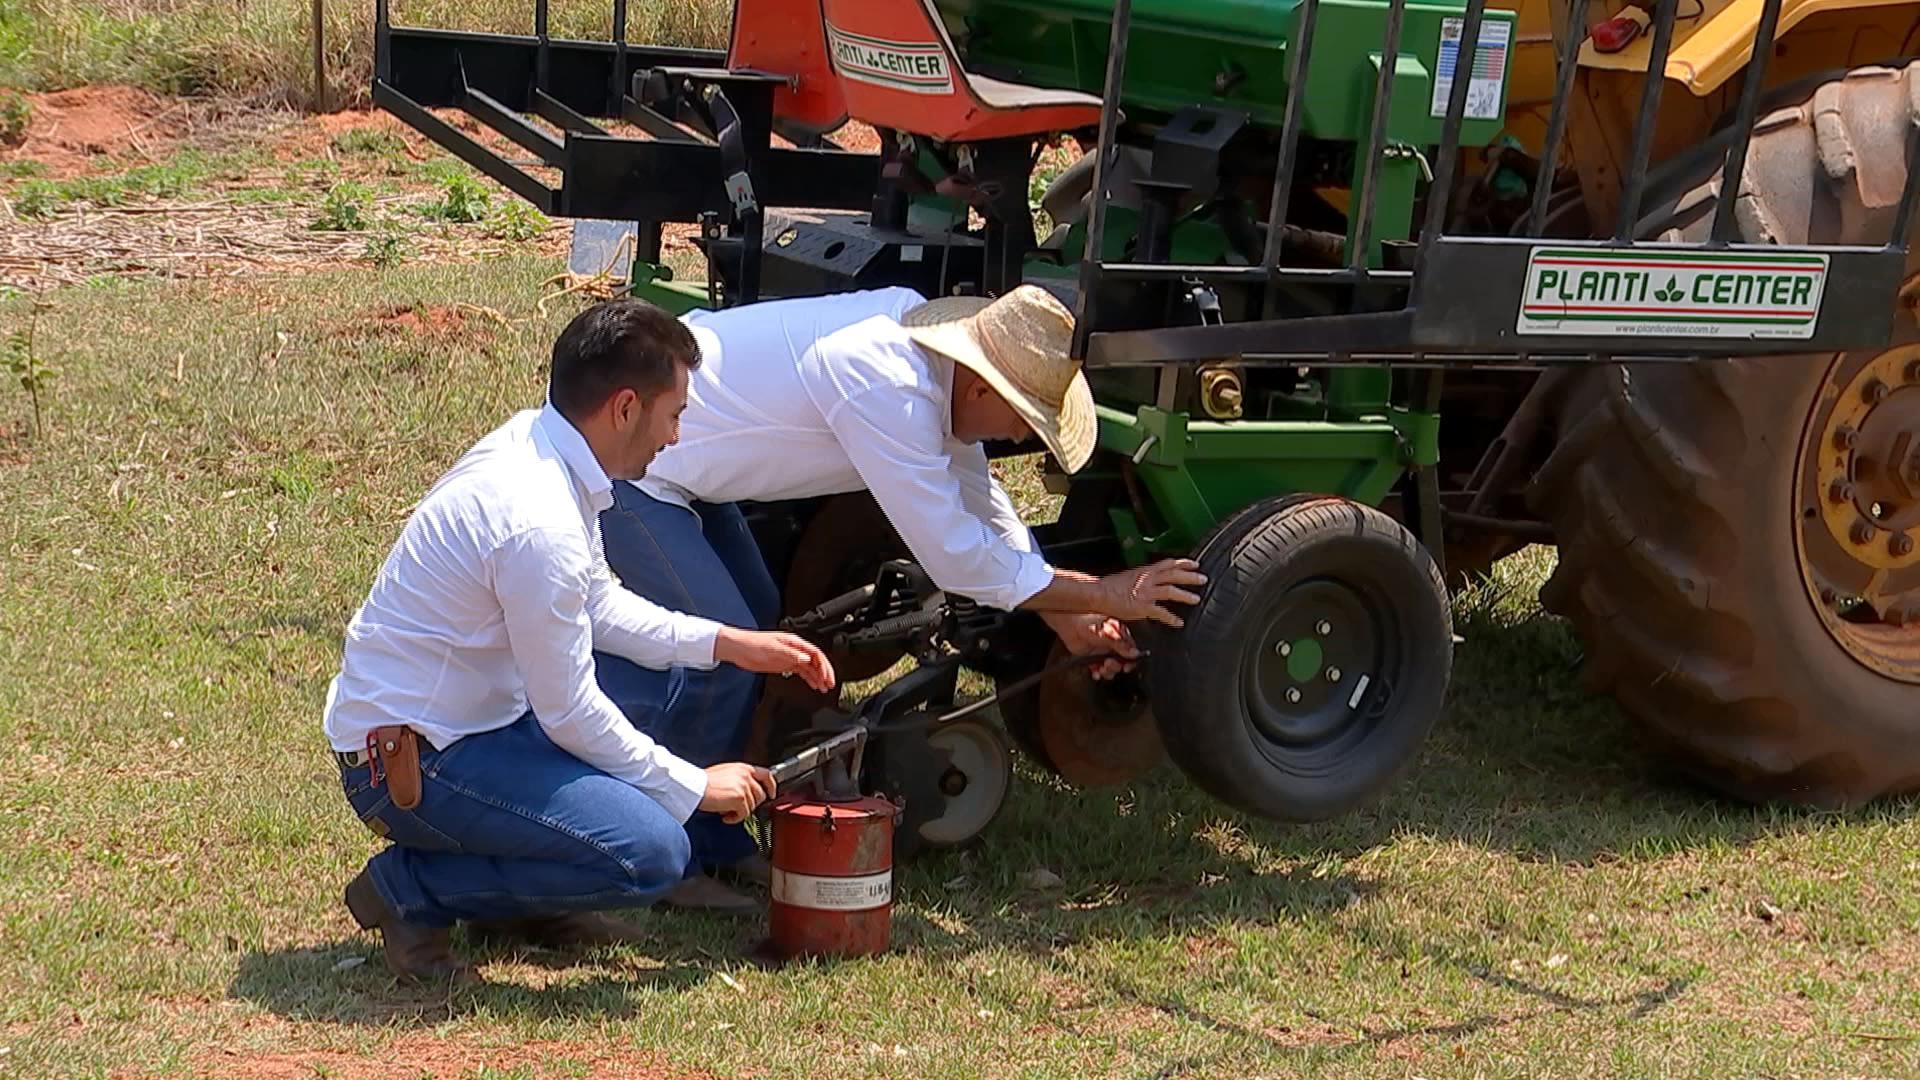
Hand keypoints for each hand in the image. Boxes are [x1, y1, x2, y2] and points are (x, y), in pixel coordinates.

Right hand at [699, 762, 775, 823]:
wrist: (694, 786)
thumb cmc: (704, 782)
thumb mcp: (726, 773)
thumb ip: (740, 779)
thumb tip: (747, 791)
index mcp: (744, 768)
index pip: (767, 774)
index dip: (771, 786)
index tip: (771, 794)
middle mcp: (746, 775)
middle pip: (760, 795)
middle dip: (750, 804)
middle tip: (736, 808)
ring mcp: (744, 786)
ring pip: (751, 807)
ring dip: (739, 812)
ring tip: (725, 810)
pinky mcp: (740, 798)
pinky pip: (744, 814)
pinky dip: (734, 818)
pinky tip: (724, 816)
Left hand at [714, 628, 836, 691]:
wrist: (738, 649)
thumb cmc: (752, 644)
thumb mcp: (773, 650)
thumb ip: (791, 655)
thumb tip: (806, 660)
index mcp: (794, 643)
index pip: (816, 654)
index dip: (824, 666)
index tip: (828, 677)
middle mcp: (794, 650)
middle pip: (815, 661)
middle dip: (825, 673)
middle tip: (830, 685)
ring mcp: (789, 658)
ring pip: (810, 668)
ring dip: (818, 677)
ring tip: (824, 688)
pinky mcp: (783, 665)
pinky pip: (801, 672)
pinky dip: (809, 678)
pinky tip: (813, 685)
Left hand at [1039, 612, 1139, 679]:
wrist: (1069, 622)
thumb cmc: (1088, 621)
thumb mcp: (1108, 633)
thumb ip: (1121, 644)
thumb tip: (1134, 654)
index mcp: (1120, 636)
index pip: (1131, 651)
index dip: (1131, 661)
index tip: (1126, 666)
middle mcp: (1113, 645)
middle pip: (1122, 662)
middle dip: (1117, 667)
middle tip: (1109, 664)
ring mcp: (1102, 652)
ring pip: (1111, 668)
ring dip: (1108, 672)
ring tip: (1102, 669)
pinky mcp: (1092, 658)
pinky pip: (1099, 669)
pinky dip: (1098, 673)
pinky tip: (1096, 673)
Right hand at [1096, 558, 1206, 626]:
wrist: (1098, 593)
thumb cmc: (1109, 586)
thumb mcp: (1129, 576)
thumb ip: (1142, 578)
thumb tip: (1150, 581)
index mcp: (1144, 571)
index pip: (1168, 563)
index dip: (1183, 563)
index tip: (1195, 564)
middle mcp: (1147, 579)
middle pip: (1174, 575)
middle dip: (1190, 576)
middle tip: (1203, 579)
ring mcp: (1145, 592)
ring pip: (1171, 591)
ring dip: (1185, 595)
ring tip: (1196, 599)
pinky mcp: (1142, 607)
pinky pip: (1160, 612)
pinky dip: (1171, 618)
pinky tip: (1178, 622)